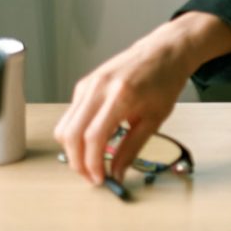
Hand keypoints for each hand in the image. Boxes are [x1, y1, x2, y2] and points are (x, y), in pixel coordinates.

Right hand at [54, 12, 230, 184]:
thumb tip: (117, 173)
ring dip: (74, 151)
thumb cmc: (165, 80)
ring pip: (65, 126)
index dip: (93, 163)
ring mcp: (88, 84)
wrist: (165, 51)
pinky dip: (77, 134)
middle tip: (93, 177)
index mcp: (121, 95)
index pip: (93, 137)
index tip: (101, 180)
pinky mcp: (84, 84)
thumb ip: (132, 148)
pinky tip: (95, 141)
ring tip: (93, 163)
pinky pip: (71, 116)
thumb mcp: (155, 118)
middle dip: (78, 162)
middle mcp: (99, 87)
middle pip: (71, 134)